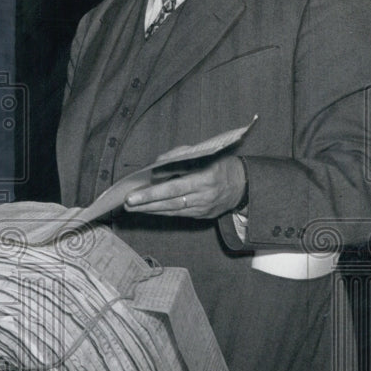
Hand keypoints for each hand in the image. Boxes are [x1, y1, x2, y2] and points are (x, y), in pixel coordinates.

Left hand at [124, 156, 246, 218]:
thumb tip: (156, 165)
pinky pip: (178, 214)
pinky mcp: (203, 216)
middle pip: (170, 202)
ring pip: (172, 210)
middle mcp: (204, 196)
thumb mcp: (203, 154)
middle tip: (126, 203)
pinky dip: (162, 212)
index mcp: (205, 178)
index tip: (133, 195)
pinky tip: (148, 209)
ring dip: (150, 209)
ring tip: (132, 207)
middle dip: (146, 203)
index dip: (152, 193)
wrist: (244, 184)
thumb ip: (179, 157)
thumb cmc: (220, 164)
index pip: (173, 187)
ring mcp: (204, 208)